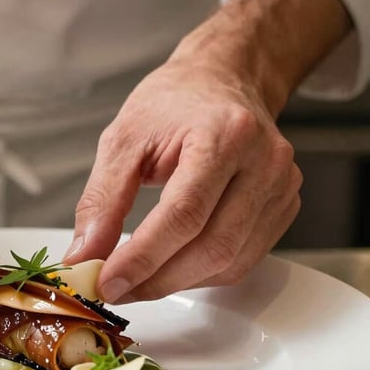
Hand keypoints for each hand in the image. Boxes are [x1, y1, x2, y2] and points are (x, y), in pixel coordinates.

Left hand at [65, 58, 300, 301]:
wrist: (220, 80)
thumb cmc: (173, 103)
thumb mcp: (123, 140)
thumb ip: (102, 201)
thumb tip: (85, 255)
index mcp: (224, 134)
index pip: (184, 214)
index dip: (142, 258)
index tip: (106, 282)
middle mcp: (264, 162)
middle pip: (212, 246)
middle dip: (156, 279)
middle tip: (114, 290)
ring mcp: (281, 187)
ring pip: (230, 262)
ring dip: (177, 283)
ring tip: (135, 281)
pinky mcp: (283, 207)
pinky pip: (243, 260)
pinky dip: (200, 274)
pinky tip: (170, 267)